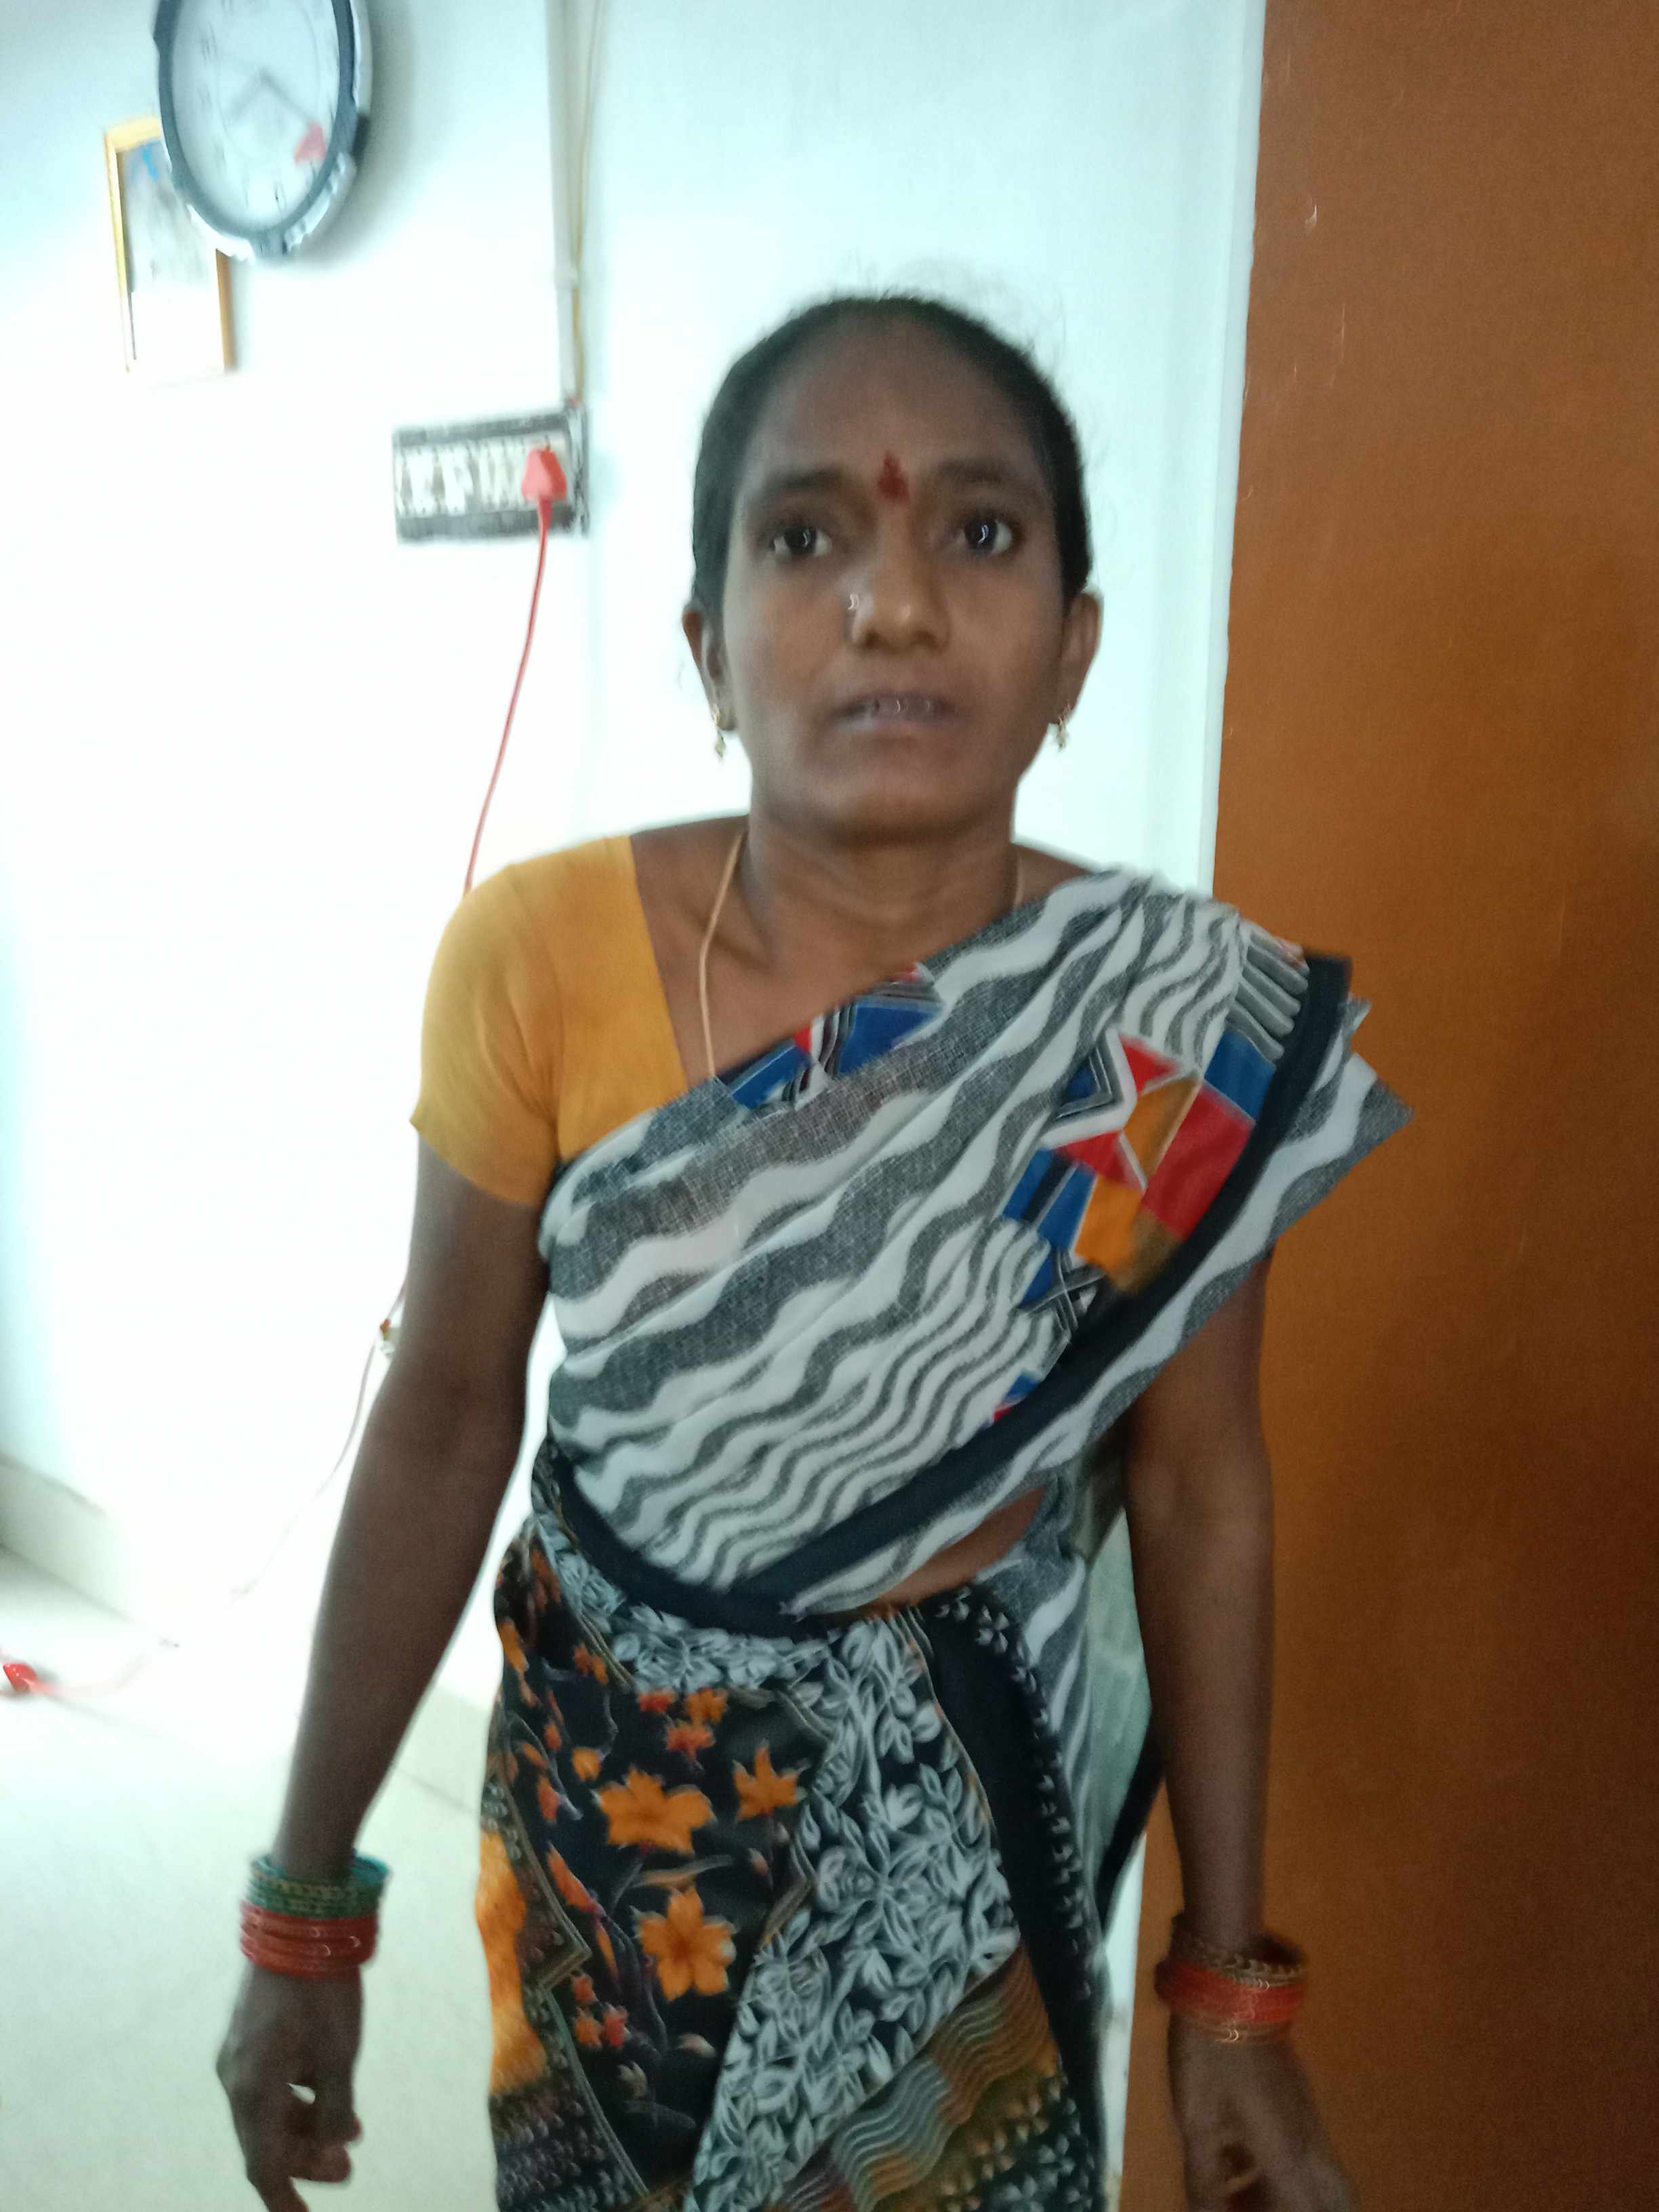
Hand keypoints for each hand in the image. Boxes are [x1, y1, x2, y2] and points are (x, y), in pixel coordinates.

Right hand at [216, 1964, 364, 2207]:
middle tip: (346, 2170)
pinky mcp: (248, 2035)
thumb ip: (335, 2108)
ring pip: (268, 2112)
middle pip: (266, 2141)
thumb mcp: (339, 2055)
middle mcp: (236, 2079)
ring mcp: (239, 2055)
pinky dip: (296, 2099)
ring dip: (305, 2129)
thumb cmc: (322, 1991)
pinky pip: (268, 2084)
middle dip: (305, 2160)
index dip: (284, 2198)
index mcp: (253, 2091)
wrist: (299, 1922)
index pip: (263, 2166)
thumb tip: (334, 2143)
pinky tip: (329, 2097)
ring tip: (350, 2135)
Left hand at [1168, 2018, 1355, 2209]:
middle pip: (1334, 2198)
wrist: (1228, 1985)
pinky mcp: (1295, 2094)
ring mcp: (1306, 2113)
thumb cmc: (1210, 2060)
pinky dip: (1273, 2167)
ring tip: (1234, 2194)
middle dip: (1304, 2209)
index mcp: (1289, 2157)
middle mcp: (1310, 2141)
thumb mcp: (1197, 2126)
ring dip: (1281, 2192)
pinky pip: (1300, 2147)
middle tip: (1259, 2205)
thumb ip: (1206, 2183)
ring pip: (1315, 2174)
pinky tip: (1232, 2161)